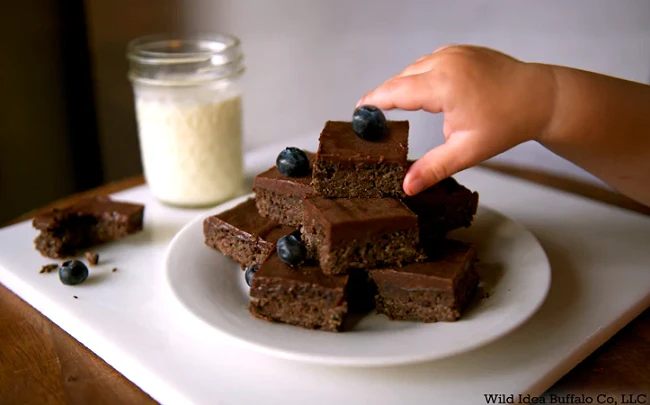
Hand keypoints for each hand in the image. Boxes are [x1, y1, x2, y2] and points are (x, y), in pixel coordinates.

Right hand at [357, 45, 556, 195]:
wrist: (540, 97)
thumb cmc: (508, 122)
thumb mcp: (467, 150)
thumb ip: (433, 168)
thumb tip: (407, 187)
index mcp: (442, 85)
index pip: (395, 91)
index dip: (374, 100)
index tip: (358, 109)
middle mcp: (445, 62)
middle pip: (401, 79)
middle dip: (387, 95)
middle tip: (374, 114)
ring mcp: (454, 53)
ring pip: (415, 68)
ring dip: (405, 85)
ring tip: (397, 106)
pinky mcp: (461, 50)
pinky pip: (430, 61)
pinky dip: (421, 75)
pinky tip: (423, 91)